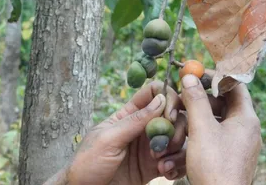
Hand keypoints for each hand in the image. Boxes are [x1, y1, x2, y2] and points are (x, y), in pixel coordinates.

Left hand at [48, 81, 187, 184]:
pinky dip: (177, 164)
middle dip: (175, 127)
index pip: (153, 93)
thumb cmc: (87, 165)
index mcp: (129, 114)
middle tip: (167, 142)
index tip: (170, 114)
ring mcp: (152, 146)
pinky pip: (176, 159)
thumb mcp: (108, 139)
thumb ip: (135, 120)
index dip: (167, 97)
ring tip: (162, 164)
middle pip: (172, 114)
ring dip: (176, 149)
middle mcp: (144, 127)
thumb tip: (161, 99)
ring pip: (178, 137)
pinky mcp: (156, 166)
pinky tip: (166, 172)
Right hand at [181, 74, 261, 184]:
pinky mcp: (230, 159)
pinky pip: (213, 142)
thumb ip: (195, 100)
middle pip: (222, 105)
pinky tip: (176, 154)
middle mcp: (246, 130)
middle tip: (180, 99)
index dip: (215, 77)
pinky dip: (196, 143)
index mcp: (246, 118)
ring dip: (193, 126)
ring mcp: (239, 146)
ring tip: (174, 129)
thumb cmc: (215, 165)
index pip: (235, 85)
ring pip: (214, 126)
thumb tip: (190, 75)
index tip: (195, 73)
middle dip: (199, 103)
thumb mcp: (201, 129)